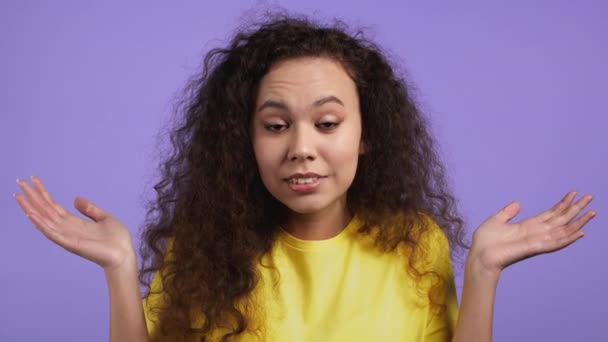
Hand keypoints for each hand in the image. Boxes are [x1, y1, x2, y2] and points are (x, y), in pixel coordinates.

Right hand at [14, 176, 134, 270]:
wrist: (123, 254)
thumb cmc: (116, 239)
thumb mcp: (104, 218)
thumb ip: (90, 209)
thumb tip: (76, 198)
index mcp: (75, 222)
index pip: (54, 206)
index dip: (43, 193)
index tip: (34, 180)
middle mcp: (67, 228)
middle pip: (45, 210)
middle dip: (32, 197)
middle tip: (19, 182)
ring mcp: (67, 236)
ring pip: (44, 219)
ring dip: (30, 208)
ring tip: (19, 196)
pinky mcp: (70, 243)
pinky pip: (52, 232)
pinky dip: (41, 224)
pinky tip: (31, 214)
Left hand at [469, 191, 595, 276]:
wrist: (479, 256)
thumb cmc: (485, 242)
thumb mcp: (496, 220)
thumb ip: (508, 212)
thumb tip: (518, 203)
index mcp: (527, 226)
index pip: (550, 213)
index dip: (562, 203)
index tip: (573, 193)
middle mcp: (535, 233)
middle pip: (561, 219)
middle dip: (576, 208)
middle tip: (590, 196)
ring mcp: (537, 240)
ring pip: (563, 230)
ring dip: (578, 222)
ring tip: (592, 212)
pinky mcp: (534, 248)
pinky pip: (555, 243)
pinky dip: (568, 238)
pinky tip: (580, 232)